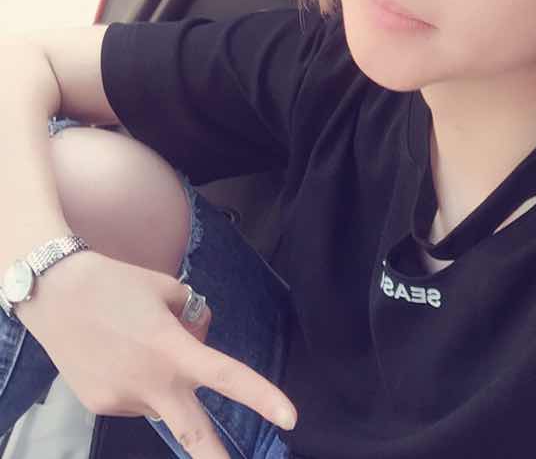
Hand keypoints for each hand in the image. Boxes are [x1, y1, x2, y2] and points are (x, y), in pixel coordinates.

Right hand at [17, 250, 296, 458]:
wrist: (56, 293)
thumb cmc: (118, 283)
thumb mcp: (170, 289)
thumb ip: (194, 318)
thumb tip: (199, 338)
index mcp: (173, 350)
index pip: (228, 376)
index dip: (262, 397)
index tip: (290, 417)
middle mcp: (151, 383)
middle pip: (194, 433)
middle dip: (215, 458)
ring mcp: (122, 400)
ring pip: (162, 402)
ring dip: (166, 385)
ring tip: (138, 343)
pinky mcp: (99, 406)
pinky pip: (135, 399)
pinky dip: (139, 383)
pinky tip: (120, 356)